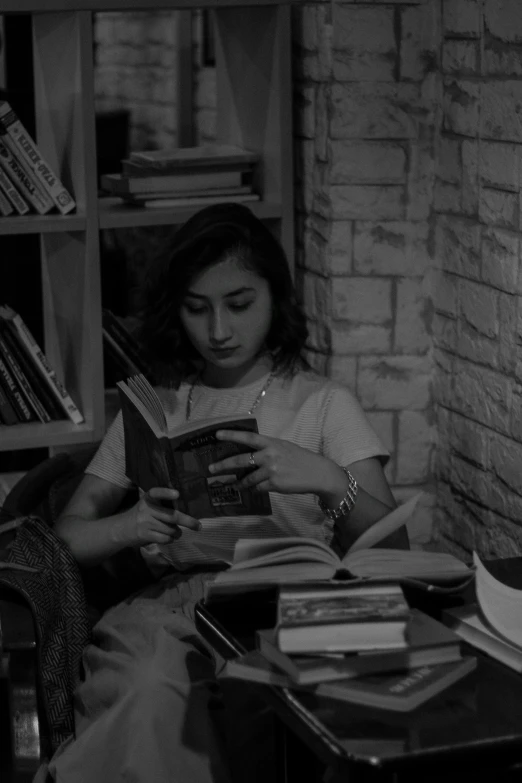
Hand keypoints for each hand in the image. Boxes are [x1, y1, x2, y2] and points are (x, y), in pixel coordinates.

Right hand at [123, 487, 200, 546]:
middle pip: (171, 516)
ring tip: (177, 532)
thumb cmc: (142, 514)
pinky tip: (169, 537)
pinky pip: (164, 539)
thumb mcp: (148, 504)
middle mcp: (146, 509)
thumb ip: (163, 504)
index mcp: (148, 498)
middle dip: (187, 521)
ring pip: (170, 529)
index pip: (156, 492)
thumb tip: (187, 508)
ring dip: (177, 533)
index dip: (166, 493)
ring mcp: (145, 523)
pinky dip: (170, 539)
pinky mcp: (144, 535)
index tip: (177, 494)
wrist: (122, 528)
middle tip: (198, 526)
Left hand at [209, 430, 344, 496]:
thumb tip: (251, 453)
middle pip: (241, 460)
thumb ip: (268, 449)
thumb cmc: (300, 459)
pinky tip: (257, 488)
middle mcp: (269, 455)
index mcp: (271, 443)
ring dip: (240, 483)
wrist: (317, 473)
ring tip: (234, 484)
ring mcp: (271, 470)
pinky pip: (258, 488)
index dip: (232, 435)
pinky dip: (256, 488)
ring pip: (248, 479)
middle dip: (223, 465)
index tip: (217, 434)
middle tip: (211, 468)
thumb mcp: (284, 447)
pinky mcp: (274, 484)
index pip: (248, 437)